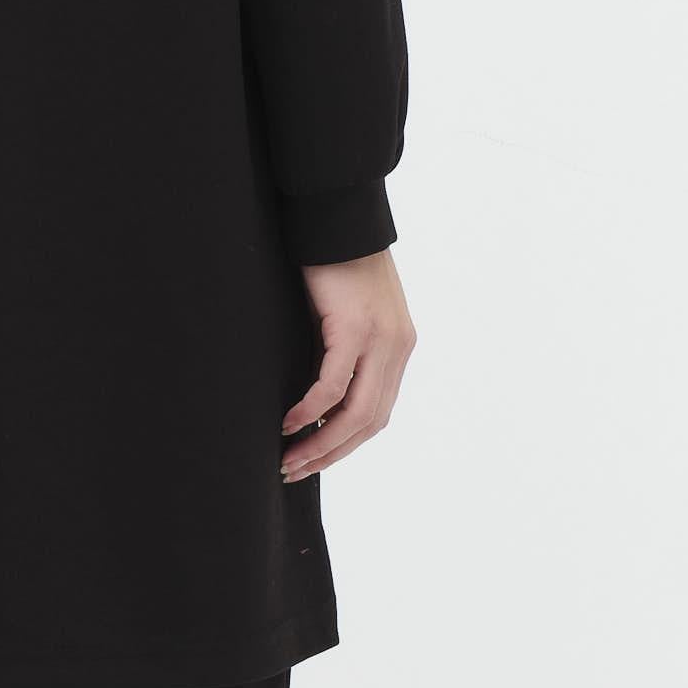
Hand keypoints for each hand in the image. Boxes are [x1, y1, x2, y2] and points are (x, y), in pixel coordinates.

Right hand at [281, 251, 414, 481]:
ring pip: (355, 413)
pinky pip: (333, 385)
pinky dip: (311, 410)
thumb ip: (342, 352)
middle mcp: (397, 348)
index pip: (377, 413)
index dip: (346, 444)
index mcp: (399, 347)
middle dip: (331, 453)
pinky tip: (289, 422)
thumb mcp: (345, 315)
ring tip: (289, 457)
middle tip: (294, 470)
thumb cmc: (334, 262)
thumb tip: (315, 396)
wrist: (337, 217)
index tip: (314, 460)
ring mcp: (380, 340)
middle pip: (369, 422)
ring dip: (320, 442)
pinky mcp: (355, 328)